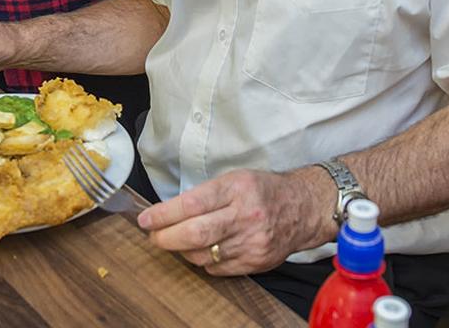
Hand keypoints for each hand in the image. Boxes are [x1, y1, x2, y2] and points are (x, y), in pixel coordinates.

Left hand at [137, 168, 333, 275]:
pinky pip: (218, 269)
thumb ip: (205, 194)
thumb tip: (170, 211)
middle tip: (153, 236)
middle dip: (166, 237)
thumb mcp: (235, 178)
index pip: (192, 203)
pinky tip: (200, 251)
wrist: (302, 208)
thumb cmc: (262, 189)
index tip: (146, 219)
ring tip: (175, 242)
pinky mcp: (255, 262)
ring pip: (203, 255)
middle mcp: (243, 215)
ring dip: (181, 250)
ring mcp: (251, 242)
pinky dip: (203, 261)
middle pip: (195, 233)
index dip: (164, 214)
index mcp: (236, 188)